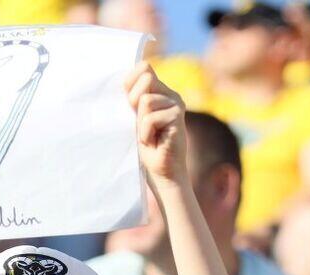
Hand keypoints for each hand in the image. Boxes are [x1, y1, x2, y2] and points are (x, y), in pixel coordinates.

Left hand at [125, 62, 187, 189]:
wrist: (162, 171)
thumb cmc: (148, 146)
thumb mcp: (137, 116)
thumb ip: (136, 94)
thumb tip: (139, 67)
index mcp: (161, 91)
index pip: (143, 68)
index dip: (131, 87)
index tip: (134, 110)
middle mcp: (171, 94)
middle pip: (144, 79)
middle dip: (135, 104)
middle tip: (143, 126)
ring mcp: (176, 103)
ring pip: (146, 101)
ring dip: (141, 124)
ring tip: (150, 136)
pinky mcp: (178, 116)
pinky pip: (150, 118)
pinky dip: (146, 134)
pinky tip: (155, 141)